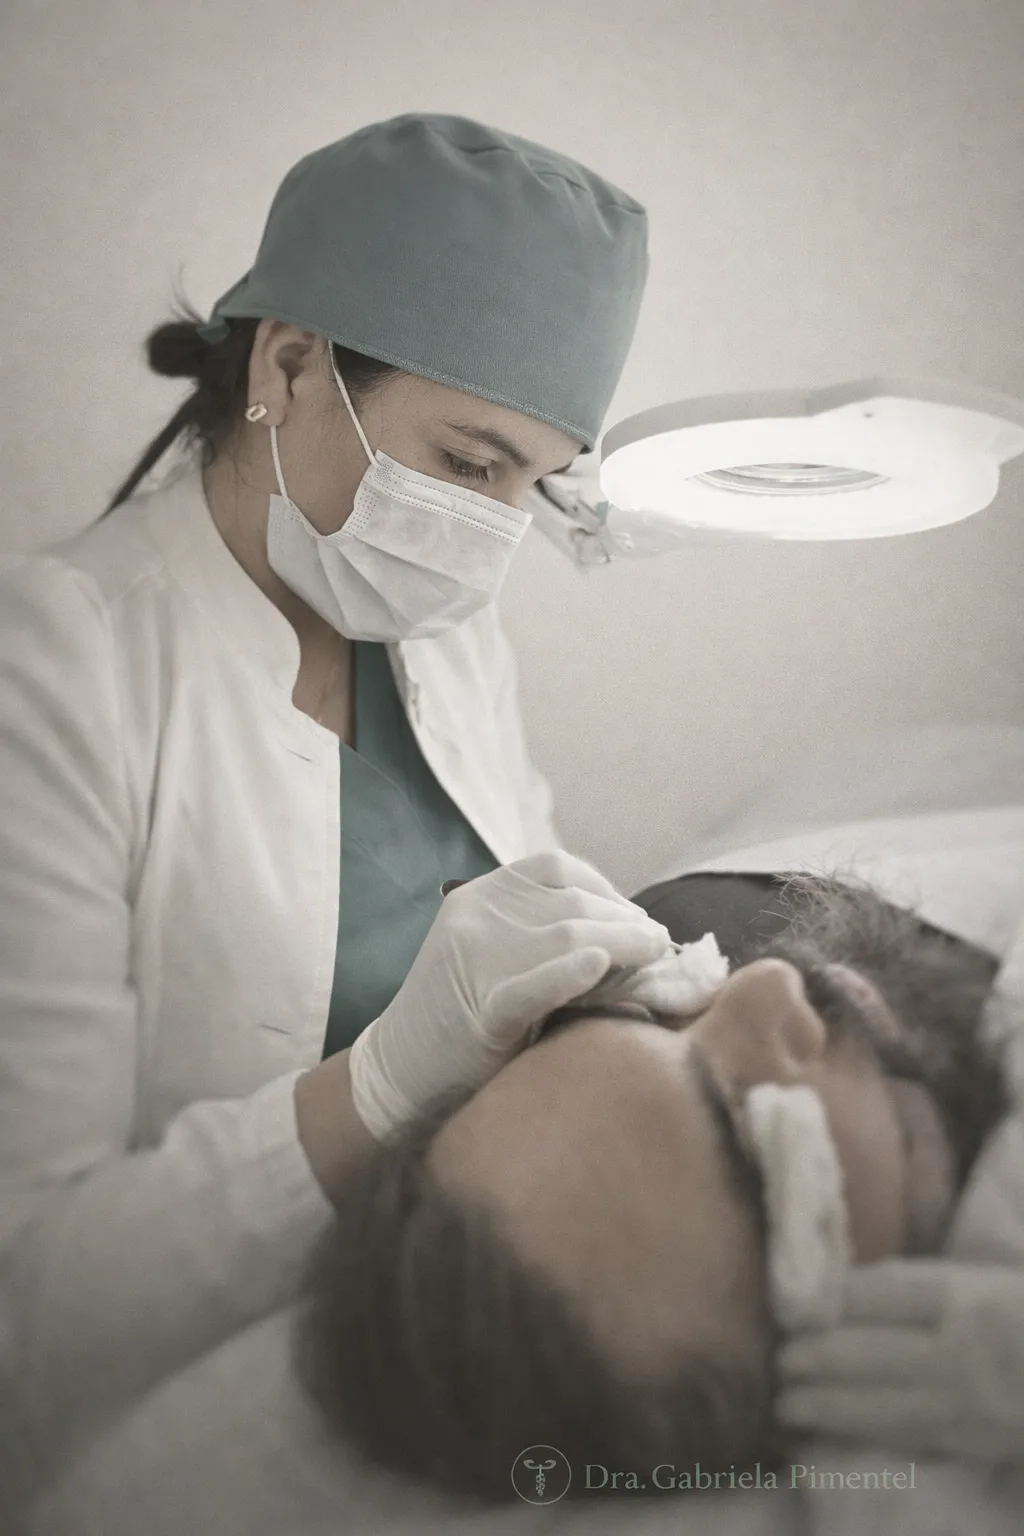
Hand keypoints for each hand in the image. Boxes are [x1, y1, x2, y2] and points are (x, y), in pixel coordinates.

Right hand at [348, 850, 671, 1140]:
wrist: (396, 1076)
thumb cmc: (458, 1021)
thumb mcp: (489, 956)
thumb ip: (539, 933)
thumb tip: (630, 931)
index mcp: (477, 896)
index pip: (557, 868)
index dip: (607, 889)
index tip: (636, 918)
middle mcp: (474, 916)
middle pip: (572, 902)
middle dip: (626, 922)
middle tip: (661, 946)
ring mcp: (474, 959)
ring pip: (568, 935)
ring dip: (624, 945)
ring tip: (657, 959)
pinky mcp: (480, 1010)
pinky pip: (535, 984)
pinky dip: (571, 972)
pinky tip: (602, 966)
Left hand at [777, 1259, 1023, 1464]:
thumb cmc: (1020, 1315)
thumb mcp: (977, 1281)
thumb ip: (915, 1286)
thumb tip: (838, 1292)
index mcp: (962, 1298)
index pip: (879, 1296)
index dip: (829, 1301)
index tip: (793, 1308)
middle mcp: (958, 1351)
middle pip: (868, 1354)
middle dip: (814, 1358)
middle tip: (780, 1360)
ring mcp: (963, 1404)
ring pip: (879, 1407)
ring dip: (824, 1408)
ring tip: (786, 1406)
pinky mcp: (969, 1444)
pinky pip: (904, 1440)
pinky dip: (861, 1437)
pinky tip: (829, 1435)